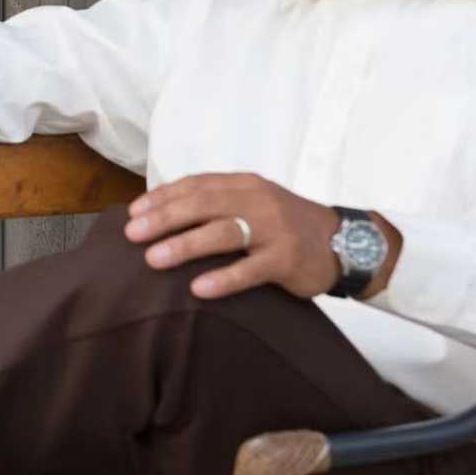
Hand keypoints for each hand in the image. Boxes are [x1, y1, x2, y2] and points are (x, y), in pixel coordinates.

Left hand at [124, 173, 398, 299]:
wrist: (343, 242)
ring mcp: (273, 229)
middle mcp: (257, 201)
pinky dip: (223, 278)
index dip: (162, 198)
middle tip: (132, 234)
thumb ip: (217, 203)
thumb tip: (162, 214)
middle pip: (203, 205)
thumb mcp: (253, 203)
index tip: (133, 213)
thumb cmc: (285, 225)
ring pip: (223, 233)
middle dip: (164, 219)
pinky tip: (198, 289)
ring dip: (185, 245)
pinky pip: (250, 270)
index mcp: (244, 184)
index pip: (196, 186)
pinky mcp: (286, 259)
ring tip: (153, 259)